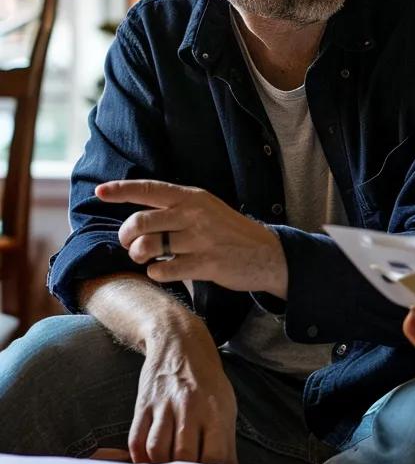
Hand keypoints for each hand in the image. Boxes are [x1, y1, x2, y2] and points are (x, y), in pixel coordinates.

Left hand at [101, 179, 286, 296]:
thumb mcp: (206, 208)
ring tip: (147, 259)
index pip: (149, 189)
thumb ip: (175, 208)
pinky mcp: (206, 263)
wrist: (266, 253)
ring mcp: (201, 239)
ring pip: (148, 247)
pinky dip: (157, 273)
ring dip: (139, 256)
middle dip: (126, 237)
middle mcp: (194, 214)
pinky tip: (165, 271)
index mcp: (192, 197)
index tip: (99, 192)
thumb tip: (135, 217)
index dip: (121, 190)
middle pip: (140, 222)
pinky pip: (164, 270)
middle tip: (131, 245)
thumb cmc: (228, 231)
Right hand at [130, 326, 237, 463]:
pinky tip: (150, 461)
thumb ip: (224, 439)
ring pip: (157, 451)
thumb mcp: (225, 404)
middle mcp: (190, 406)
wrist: (180, 342)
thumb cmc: (207, 380)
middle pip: (184, 456)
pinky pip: (136, 441)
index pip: (215, 454)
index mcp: (216, 408)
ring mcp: (164, 405)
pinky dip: (141, 459)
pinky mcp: (143, 405)